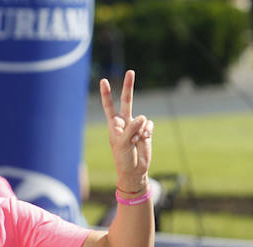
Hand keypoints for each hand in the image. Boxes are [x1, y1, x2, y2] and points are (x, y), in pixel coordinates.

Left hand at [101, 70, 152, 194]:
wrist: (135, 170)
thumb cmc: (123, 158)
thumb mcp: (123, 143)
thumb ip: (131, 129)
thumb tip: (142, 116)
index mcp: (114, 125)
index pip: (109, 106)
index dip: (106, 94)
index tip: (103, 81)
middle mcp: (125, 123)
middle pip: (126, 101)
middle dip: (128, 87)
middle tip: (130, 71)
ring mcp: (136, 126)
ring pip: (142, 119)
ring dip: (141, 130)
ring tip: (136, 141)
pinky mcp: (146, 131)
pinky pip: (149, 125)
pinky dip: (148, 132)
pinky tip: (144, 140)